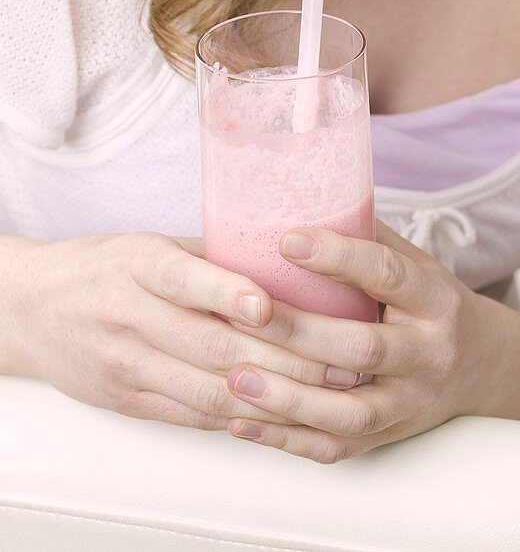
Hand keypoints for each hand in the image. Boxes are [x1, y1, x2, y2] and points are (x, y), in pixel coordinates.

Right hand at [19, 233, 366, 429]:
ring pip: (210, 388)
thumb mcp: (150, 244)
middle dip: (286, 355)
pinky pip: (194, 416)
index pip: (184, 278)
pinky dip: (243, 419)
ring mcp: (128, 364)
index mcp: (139, 264)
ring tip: (330, 391)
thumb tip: (290, 256)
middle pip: (212, 343)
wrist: (33, 309)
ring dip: (278, 396)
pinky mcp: (130, 400)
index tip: (271, 305)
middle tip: (343, 356)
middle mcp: (131, 315)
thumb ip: (211, 255)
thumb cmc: (106, 266)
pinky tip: (285, 416)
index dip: (229, 293)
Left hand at [224, 218, 491, 463]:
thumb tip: (294, 198)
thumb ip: (362, 238)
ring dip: (288, 397)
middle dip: (300, 332)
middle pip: (364, 348)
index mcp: (434, 299)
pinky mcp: (387, 439)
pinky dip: (285, 439)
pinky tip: (240, 419)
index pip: (388, 274)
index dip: (339, 257)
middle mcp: (428, 354)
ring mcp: (410, 403)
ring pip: (350, 412)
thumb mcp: (413, 261)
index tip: (287, 240)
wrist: (481, 368)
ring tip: (235, 377)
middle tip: (246, 314)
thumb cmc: (428, 302)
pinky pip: (334, 448)